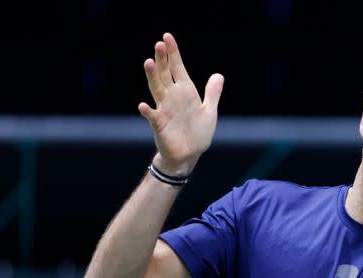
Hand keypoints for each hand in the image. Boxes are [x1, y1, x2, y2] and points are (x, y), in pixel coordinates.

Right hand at [138, 32, 224, 175]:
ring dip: (152, 77)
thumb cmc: (198, 133)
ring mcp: (164, 109)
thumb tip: (218, 75)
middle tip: (159, 44)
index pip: (178, 68)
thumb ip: (212, 94)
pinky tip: (143, 105)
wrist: (189, 155)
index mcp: (185, 92)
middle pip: (165, 74)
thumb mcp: (209, 112)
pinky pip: (152, 116)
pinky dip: (147, 111)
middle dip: (162, 59)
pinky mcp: (159, 124)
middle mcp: (172, 97)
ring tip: (149, 62)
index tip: (167, 37)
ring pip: (156, 89)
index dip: (173, 53)